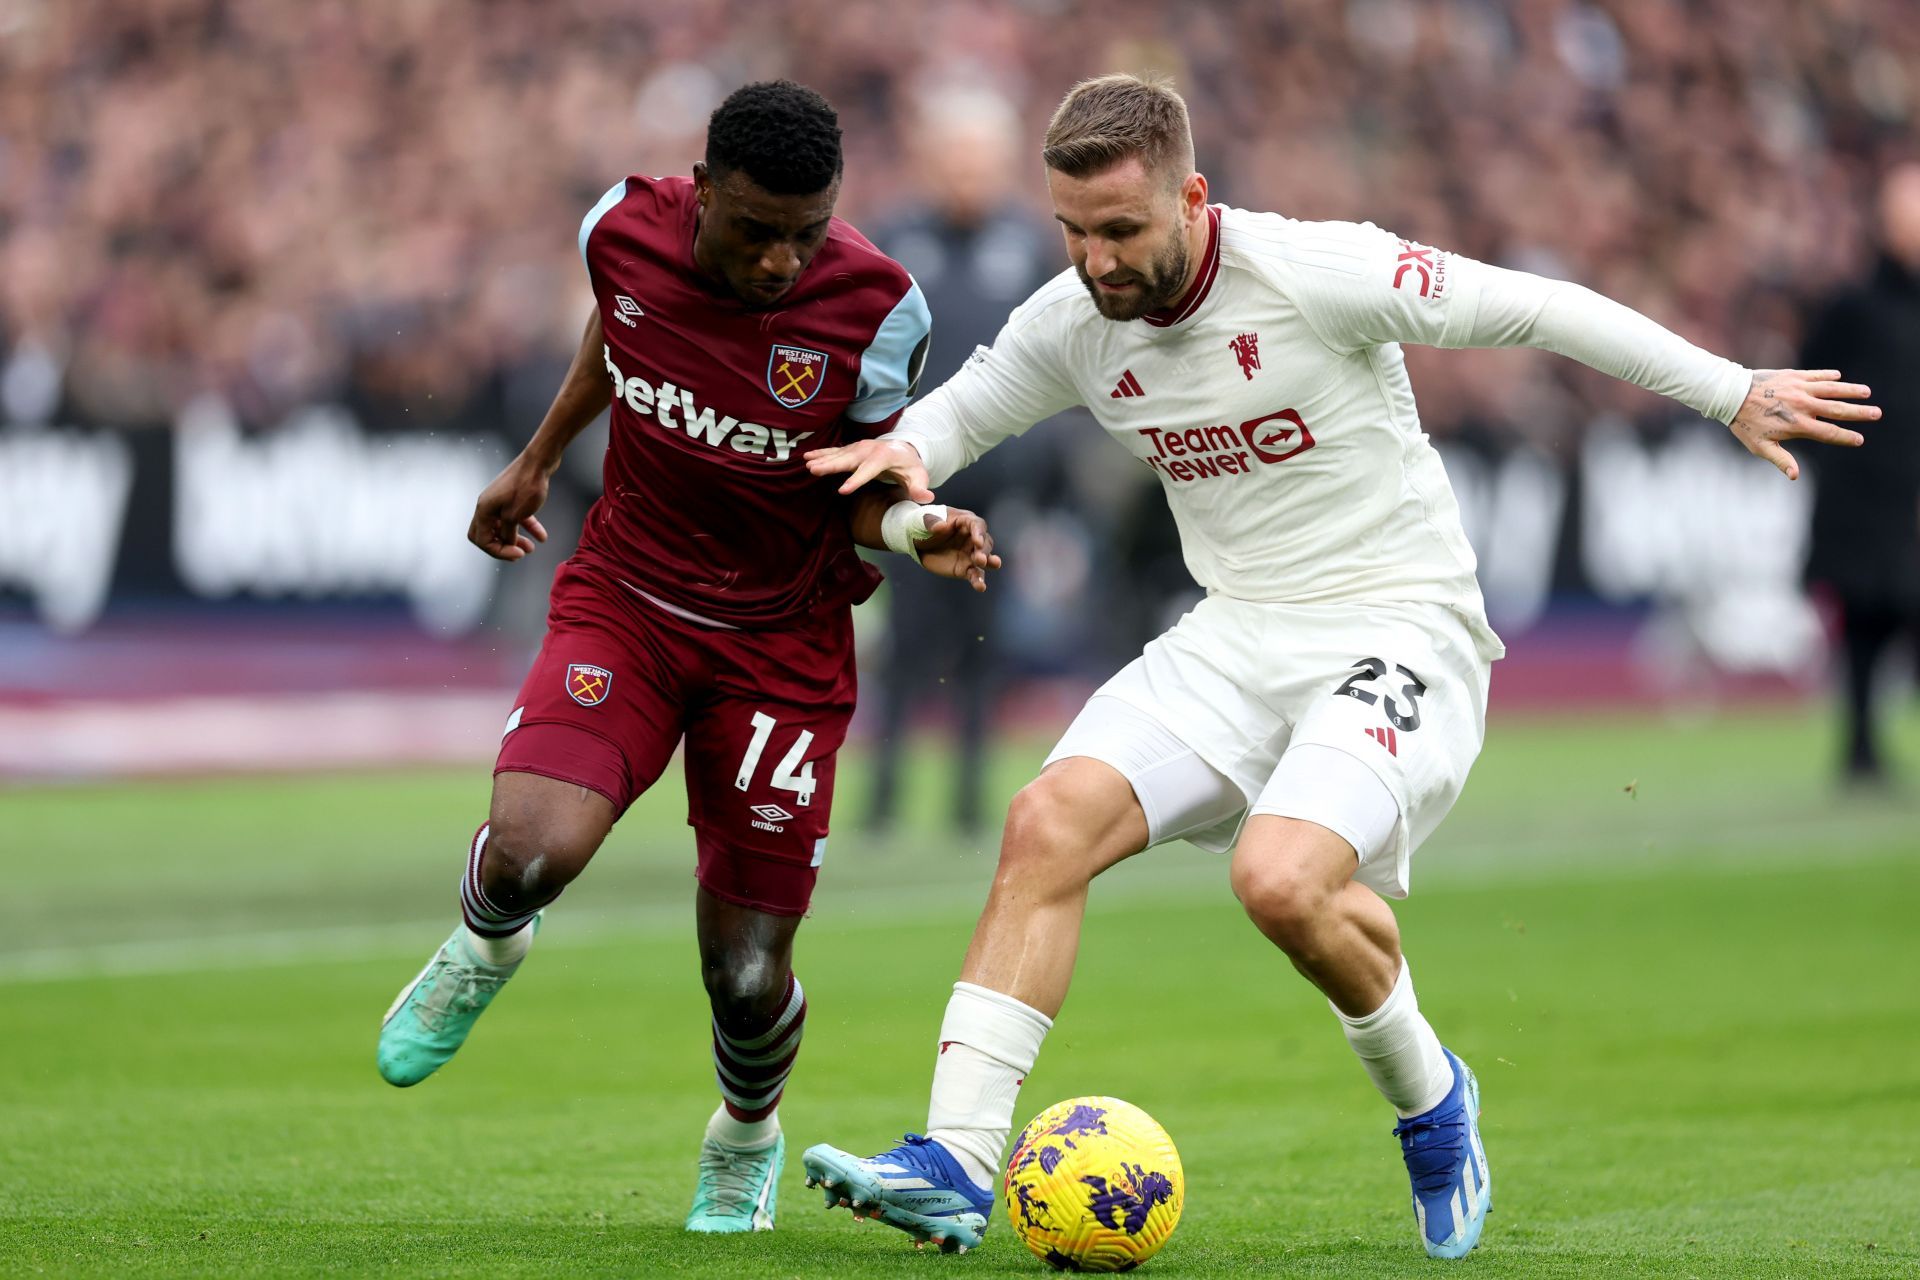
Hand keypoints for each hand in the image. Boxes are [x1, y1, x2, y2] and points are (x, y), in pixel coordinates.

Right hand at [468, 455, 551, 560]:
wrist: (540, 460)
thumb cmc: (527, 486)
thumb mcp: (516, 515)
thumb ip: (508, 533)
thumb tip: (507, 543)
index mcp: (483, 510)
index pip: (482, 540)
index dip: (500, 551)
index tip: (519, 555)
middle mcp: (488, 505)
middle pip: (486, 534)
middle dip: (501, 546)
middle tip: (518, 554)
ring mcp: (500, 500)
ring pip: (503, 526)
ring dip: (515, 539)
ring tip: (531, 549)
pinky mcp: (513, 496)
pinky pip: (516, 517)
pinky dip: (527, 527)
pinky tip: (542, 537)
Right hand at [804, 438, 933, 501]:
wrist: (903, 449)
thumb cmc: (910, 466)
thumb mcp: (919, 477)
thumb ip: (920, 488)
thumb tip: (926, 498)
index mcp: (885, 457)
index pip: (869, 471)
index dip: (856, 480)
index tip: (843, 490)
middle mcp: (869, 450)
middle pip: (848, 459)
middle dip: (831, 465)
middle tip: (814, 470)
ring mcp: (858, 448)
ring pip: (838, 454)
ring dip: (822, 459)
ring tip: (806, 464)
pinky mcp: (851, 449)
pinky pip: (834, 451)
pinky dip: (820, 453)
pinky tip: (807, 457)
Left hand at [911, 507, 1002, 591]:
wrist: (916, 542)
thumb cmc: (923, 526)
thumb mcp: (923, 520)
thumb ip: (931, 522)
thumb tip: (941, 527)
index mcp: (965, 521)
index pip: (977, 525)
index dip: (979, 533)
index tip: (978, 542)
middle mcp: (972, 537)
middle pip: (984, 543)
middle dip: (984, 551)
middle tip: (980, 559)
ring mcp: (970, 554)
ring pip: (985, 559)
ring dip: (989, 562)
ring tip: (994, 565)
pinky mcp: (965, 568)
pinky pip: (974, 574)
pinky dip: (978, 581)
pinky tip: (981, 587)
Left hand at [1729, 369, 1878, 479]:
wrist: (1732, 394)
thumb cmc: (1745, 424)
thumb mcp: (1760, 446)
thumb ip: (1780, 460)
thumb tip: (1795, 476)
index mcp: (1798, 425)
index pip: (1829, 433)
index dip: (1846, 437)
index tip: (1860, 439)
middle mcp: (1803, 406)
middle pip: (1838, 410)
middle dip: (1859, 413)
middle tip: (1877, 413)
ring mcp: (1800, 389)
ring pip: (1832, 389)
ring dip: (1850, 390)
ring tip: (1866, 392)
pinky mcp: (1794, 376)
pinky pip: (1816, 375)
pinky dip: (1828, 376)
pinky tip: (1838, 377)